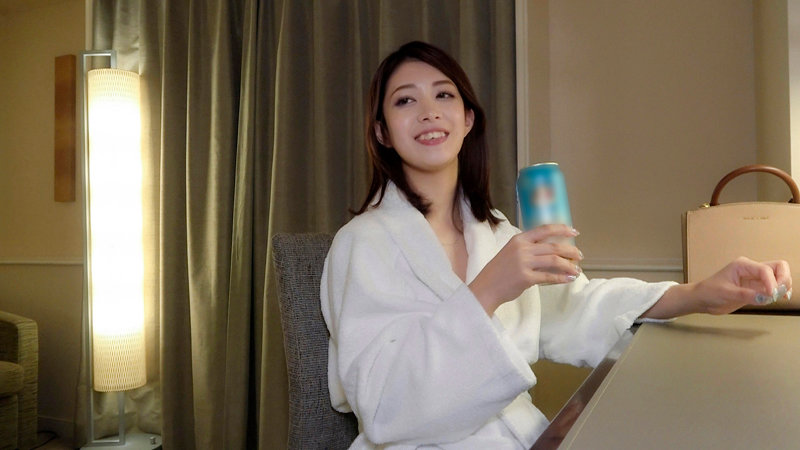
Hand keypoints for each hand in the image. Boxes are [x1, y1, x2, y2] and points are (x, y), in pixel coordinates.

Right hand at [469, 224, 582, 314]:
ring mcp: (524, 263)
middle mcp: (522, 248)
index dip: (562, 229)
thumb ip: (529, 249)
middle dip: (571, 251)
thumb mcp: (511, 252)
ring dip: (569, 265)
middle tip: (579, 255)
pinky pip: (549, 276)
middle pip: (554, 246)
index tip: (574, 232)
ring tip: (577, 270)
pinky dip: (562, 278)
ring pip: (555, 260)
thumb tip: (553, 251)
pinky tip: (569, 279)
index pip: (545, 229)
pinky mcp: (526, 278)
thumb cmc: (499, 271)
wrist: (486, 287)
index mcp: (519, 239)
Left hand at [643, 257, 792, 318]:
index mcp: (742, 265)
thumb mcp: (726, 293)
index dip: (771, 282)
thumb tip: (765, 297)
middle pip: (778, 267)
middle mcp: (751, 269)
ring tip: (779, 297)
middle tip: (779, 294)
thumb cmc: (709, 292)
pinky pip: (773, 287)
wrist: (701, 299)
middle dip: (783, 279)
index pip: (765, 270)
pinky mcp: (756, 288)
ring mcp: (755, 279)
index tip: (771, 296)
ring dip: (783, 285)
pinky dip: (779, 292)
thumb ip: (746, 295)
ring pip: (778, 276)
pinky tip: (779, 298)